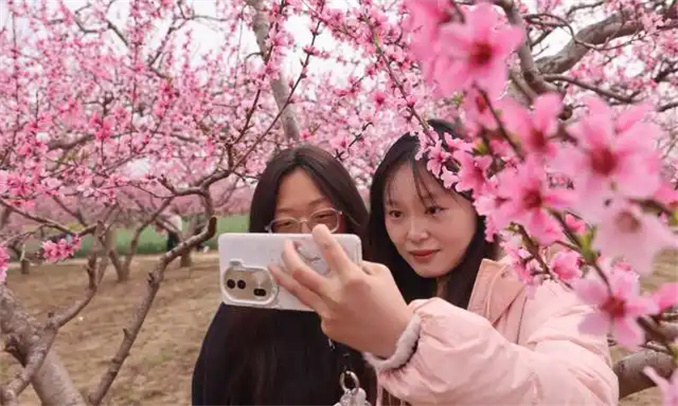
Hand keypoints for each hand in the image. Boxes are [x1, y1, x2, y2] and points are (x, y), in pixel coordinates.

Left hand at [270, 224, 412, 357]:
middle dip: (289, 255)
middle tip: (286, 246)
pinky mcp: (327, 326)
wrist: (396, 338)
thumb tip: (341, 257)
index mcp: (352, 278)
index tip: (316, 229)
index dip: (320, 235)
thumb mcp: (381, 274)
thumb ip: (358, 263)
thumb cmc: (390, 304)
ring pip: (298, 292)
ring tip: (274, 267)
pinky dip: (320, 300)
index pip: (330, 249)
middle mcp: (336, 295)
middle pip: (301, 272)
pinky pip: (318, 308)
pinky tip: (326, 298)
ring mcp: (328, 313)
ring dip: (283, 277)